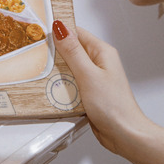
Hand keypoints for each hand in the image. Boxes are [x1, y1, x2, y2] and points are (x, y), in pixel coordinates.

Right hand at [52, 20, 151, 155]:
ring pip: (69, 68)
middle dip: (55, 54)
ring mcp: (94, 78)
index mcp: (102, 52)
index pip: (77, 33)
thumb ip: (73, 52)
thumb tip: (61, 29)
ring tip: (44, 73)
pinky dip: (61, 85)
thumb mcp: (88, 75)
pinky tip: (54, 88)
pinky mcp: (89, 91)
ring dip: (57, 71)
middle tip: (39, 56)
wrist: (124, 134)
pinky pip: (71, 82)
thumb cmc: (115, 106)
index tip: (42, 33)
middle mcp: (99, 63)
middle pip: (71, 50)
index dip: (59, 31)